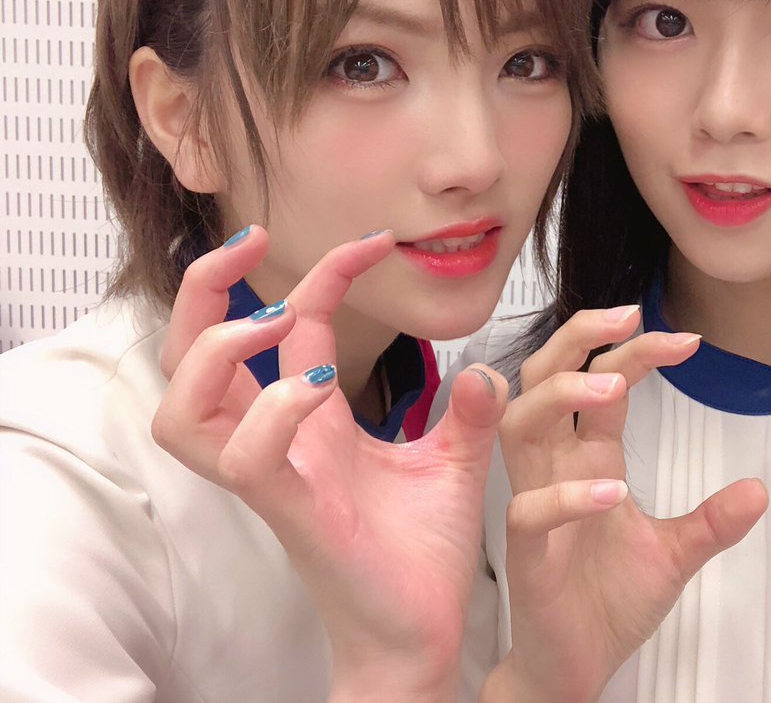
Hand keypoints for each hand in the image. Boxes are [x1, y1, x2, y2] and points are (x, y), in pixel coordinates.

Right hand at [152, 227, 504, 701]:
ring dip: (216, 349)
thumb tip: (486, 366)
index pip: (294, 328)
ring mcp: (276, 478)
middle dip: (205, 290)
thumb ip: (469, 413)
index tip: (373, 241)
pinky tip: (313, 391)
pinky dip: (269, 413)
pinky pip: (244, 458)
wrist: (423, 632)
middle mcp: (278, 444)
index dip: (322, 272)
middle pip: (190, 357)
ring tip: (277, 323)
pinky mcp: (291, 513)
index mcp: (312, 424)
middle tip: (252, 244)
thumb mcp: (454, 465)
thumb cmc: (423, 555)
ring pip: (182, 410)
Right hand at [482, 308, 768, 702]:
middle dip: (578, 338)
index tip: (687, 340)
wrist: (577, 665)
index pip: (602, 383)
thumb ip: (712, 520)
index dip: (636, 351)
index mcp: (588, 458)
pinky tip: (611, 492)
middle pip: (543, 378)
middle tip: (627, 315)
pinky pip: (529, 512)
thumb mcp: (676, 552)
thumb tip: (760, 489)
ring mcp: (535, 505)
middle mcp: (556, 469)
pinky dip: (567, 497)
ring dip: (560, 398)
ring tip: (611, 389)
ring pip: (520, 427)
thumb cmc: (610, 601)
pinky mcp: (527, 555)